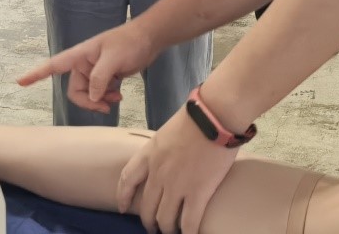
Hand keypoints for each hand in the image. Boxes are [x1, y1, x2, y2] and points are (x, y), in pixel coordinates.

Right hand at [18, 20, 156, 112]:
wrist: (149, 38)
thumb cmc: (129, 42)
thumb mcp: (113, 59)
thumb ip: (100, 78)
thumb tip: (91, 97)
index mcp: (80, 55)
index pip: (53, 66)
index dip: (36, 74)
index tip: (20, 82)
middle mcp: (84, 64)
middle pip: (75, 90)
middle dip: (88, 101)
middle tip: (104, 106)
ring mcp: (95, 71)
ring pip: (88, 95)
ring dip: (99, 101)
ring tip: (115, 99)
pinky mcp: (106, 77)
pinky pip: (99, 93)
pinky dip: (106, 98)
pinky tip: (118, 96)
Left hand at [117, 106, 237, 233]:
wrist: (214, 116)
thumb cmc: (197, 117)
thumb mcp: (168, 131)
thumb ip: (163, 148)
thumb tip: (169, 156)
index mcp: (149, 154)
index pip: (127, 179)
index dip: (123, 197)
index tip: (123, 208)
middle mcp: (158, 173)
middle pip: (146, 207)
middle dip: (149, 221)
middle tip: (154, 227)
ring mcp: (177, 185)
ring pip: (164, 219)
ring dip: (167, 229)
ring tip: (171, 232)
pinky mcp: (198, 193)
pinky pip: (188, 223)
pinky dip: (187, 233)